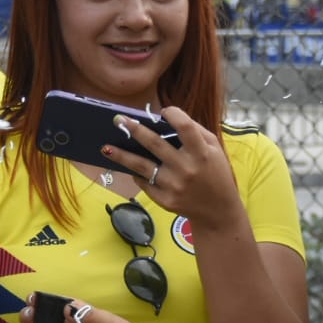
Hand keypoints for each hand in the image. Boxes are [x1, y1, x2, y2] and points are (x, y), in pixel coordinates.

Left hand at [101, 106, 243, 226]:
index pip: (185, 128)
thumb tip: (166, 118)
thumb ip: (195, 132)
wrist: (217, 211)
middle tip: (118, 119)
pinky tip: (128, 167)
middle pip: (155, 144)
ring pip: (142, 167)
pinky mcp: (165, 200)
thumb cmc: (215, 172)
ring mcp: (174, 186)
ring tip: (105, 147)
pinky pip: (145, 183)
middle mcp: (186, 169)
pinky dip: (137, 174)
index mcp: (201, 153)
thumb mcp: (214, 149)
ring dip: (122, 156)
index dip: (173, 115)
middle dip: (135, 130)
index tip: (163, 111)